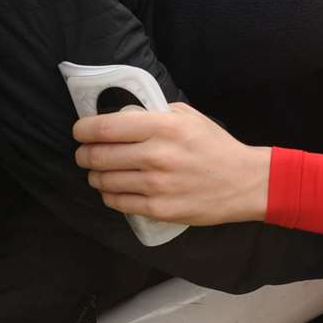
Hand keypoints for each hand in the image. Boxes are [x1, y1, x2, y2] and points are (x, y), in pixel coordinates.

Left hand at [77, 104, 270, 224]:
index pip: (105, 128)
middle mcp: (156, 155)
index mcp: (163, 127)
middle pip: (98, 156)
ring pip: (104, 181)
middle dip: (84, 154)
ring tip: (98, 172)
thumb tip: (120, 116)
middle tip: (84, 154)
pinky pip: (117, 202)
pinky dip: (109, 195)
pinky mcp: (159, 209)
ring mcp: (156, 185)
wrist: (244, 182)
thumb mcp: (188, 117)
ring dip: (94, 176)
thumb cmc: (215, 146)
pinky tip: (113, 189)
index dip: (83, 130)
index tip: (79, 132)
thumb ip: (154, 114)